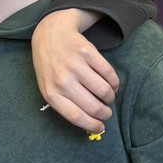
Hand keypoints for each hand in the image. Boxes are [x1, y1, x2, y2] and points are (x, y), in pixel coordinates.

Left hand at [32, 10, 118, 133]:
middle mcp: (63, 80)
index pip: (76, 116)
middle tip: (107, 113)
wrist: (50, 35)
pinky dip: (113, 82)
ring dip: (110, 97)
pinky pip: (108, 73)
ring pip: (104, 90)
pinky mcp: (88, 52)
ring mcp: (75, 65)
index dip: (92, 125)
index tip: (101, 127)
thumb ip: (65, 104)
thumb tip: (89, 123)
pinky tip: (110, 83)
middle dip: (105, 113)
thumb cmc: (50, 67)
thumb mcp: (49, 87)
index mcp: (51, 93)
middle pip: (93, 106)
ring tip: (107, 96)